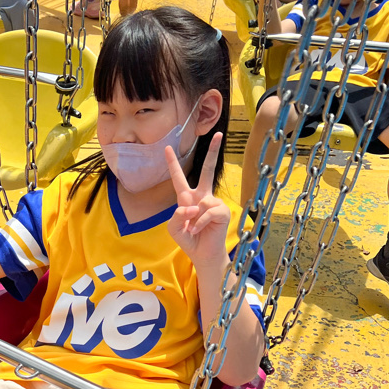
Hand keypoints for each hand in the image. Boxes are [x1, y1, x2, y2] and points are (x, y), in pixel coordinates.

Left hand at [166, 132, 230, 267]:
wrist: (202, 254)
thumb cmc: (188, 239)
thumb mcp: (174, 229)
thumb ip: (177, 216)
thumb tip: (192, 206)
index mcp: (187, 198)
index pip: (179, 178)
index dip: (172, 164)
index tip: (166, 148)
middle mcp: (202, 196)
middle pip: (207, 170)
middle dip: (213, 152)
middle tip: (219, 134)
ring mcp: (213, 202)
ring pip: (201, 202)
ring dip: (193, 219)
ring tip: (194, 229)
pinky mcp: (222, 211)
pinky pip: (207, 212)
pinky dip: (200, 223)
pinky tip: (200, 230)